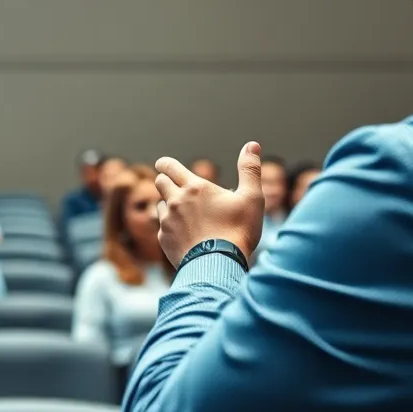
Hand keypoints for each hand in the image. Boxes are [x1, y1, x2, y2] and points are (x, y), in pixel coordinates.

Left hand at [154, 142, 264, 265]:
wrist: (219, 266)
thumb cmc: (238, 231)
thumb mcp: (252, 198)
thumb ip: (250, 169)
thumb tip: (252, 145)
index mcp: (195, 187)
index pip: (170, 166)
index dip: (165, 163)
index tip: (163, 164)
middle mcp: (176, 201)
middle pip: (160, 182)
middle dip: (165, 180)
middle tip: (173, 184)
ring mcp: (167, 221)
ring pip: (160, 205)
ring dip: (168, 205)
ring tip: (184, 213)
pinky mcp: (164, 239)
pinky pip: (162, 227)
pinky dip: (170, 227)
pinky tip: (185, 234)